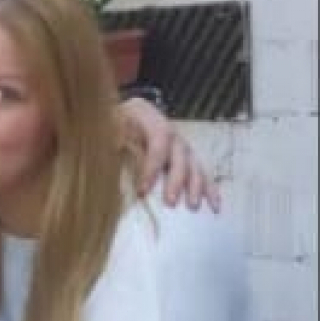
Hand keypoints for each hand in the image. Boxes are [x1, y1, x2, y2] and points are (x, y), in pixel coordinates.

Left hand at [117, 97, 220, 211]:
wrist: (122, 114)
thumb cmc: (110, 124)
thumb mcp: (105, 127)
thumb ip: (112, 141)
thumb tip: (115, 162)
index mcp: (148, 116)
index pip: (157, 140)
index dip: (152, 166)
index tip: (143, 191)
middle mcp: (169, 129)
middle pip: (179, 154)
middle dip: (176, 180)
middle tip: (171, 202)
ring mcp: (179, 143)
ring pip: (194, 163)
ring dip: (195, 186)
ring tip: (193, 206)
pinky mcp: (185, 156)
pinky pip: (200, 171)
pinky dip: (208, 188)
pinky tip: (215, 206)